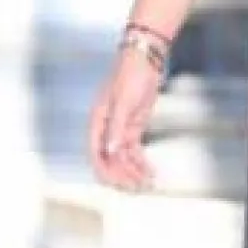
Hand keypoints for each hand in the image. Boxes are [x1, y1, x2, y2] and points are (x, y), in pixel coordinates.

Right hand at [87, 49, 160, 191]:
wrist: (146, 59)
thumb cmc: (131, 75)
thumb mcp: (124, 102)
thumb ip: (117, 128)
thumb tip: (112, 151)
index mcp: (97, 122)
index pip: (96, 154)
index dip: (106, 171)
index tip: (119, 184)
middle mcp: (106, 129)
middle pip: (110, 160)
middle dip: (122, 176)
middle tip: (138, 188)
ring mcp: (120, 129)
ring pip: (123, 158)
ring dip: (133, 172)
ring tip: (148, 184)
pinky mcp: (133, 127)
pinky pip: (135, 151)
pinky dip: (141, 162)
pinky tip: (151, 172)